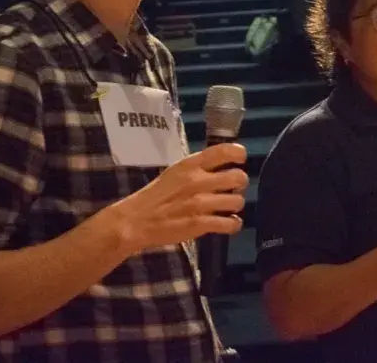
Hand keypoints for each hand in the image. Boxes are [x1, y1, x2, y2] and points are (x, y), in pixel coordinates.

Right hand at [105, 144, 248, 254]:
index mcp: (190, 165)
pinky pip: (231, 223)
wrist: (135, 221)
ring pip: (237, 201)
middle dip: (240, 184)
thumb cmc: (156, 195)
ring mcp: (200, 203)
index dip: (239, 154)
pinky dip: (233, 224)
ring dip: (235, 205)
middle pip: (238, 177)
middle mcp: (198, 181)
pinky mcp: (200, 224)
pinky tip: (228, 223)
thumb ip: (197, 168)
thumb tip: (222, 165)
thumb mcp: (175, 173)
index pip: (224, 151)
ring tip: (227, 208)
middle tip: (233, 189)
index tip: (240, 160)